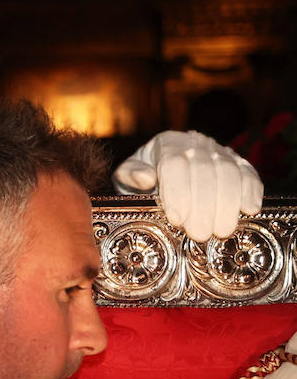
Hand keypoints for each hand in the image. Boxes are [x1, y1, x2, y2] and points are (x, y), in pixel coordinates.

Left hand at [113, 130, 262, 240]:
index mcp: (167, 144)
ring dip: (228, 203)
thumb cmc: (140, 180)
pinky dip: (252, 190)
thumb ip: (130, 176)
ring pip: (229, 172)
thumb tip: (144, 178)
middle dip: (203, 205)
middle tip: (200, 234)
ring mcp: (219, 151)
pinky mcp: (238, 162)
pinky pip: (249, 172)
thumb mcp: (125, 178)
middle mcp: (195, 144)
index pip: (175, 164)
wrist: (158, 172)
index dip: (178, 192)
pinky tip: (249, 209)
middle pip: (204, 170)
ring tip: (221, 231)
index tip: (177, 219)